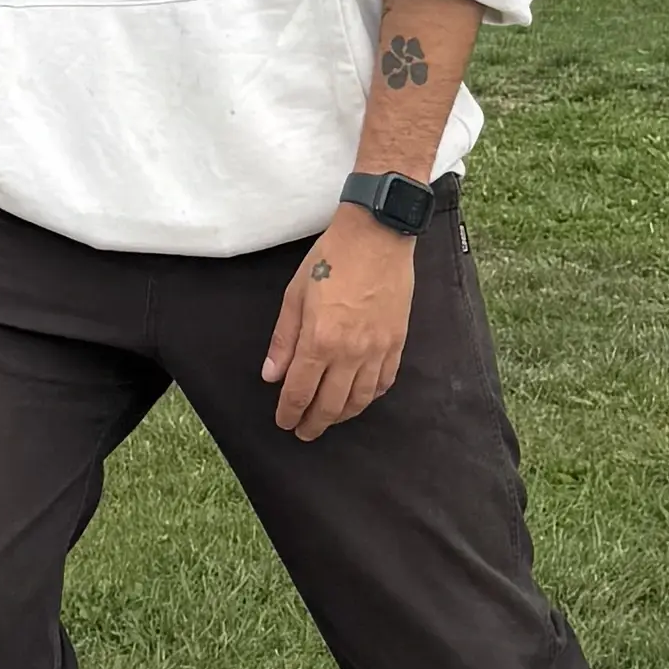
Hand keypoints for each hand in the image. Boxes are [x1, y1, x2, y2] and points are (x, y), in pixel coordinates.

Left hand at [262, 218, 415, 441]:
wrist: (377, 235)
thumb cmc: (331, 258)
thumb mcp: (295, 294)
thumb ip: (284, 340)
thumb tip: (271, 376)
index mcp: (319, 340)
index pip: (301, 391)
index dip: (290, 413)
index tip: (284, 422)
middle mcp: (350, 352)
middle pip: (330, 405)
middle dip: (314, 423)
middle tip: (304, 432)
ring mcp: (378, 349)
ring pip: (360, 400)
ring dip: (341, 415)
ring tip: (329, 419)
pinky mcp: (397, 343)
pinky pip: (384, 381)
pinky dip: (370, 396)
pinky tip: (359, 398)